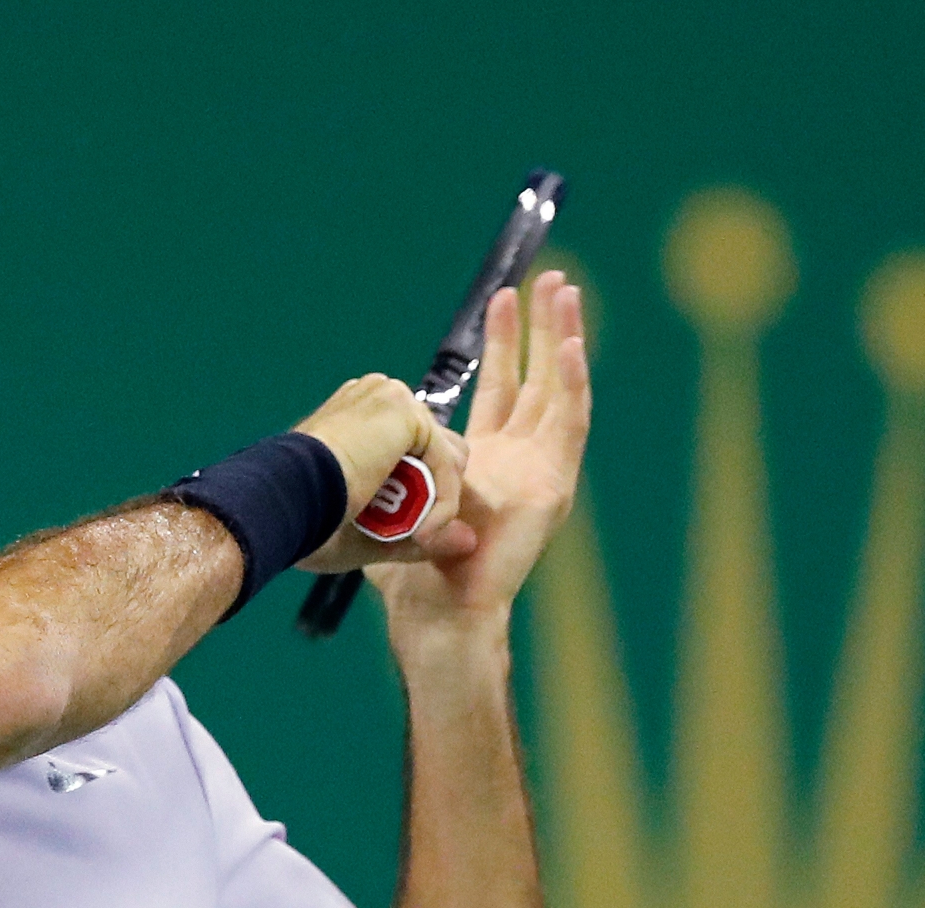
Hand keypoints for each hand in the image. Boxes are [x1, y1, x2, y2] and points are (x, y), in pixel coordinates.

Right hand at [292, 374, 479, 572]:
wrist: (284, 500)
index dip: (418, 492)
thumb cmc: (307, 517)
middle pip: (435, 449)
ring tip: (415, 532)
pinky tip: (424, 527)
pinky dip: (442, 499)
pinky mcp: (405, 412)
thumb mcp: (369, 529)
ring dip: (436, 499)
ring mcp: (391, 399)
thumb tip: (470, 543)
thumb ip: (418, 534)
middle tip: (415, 531)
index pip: (412, 449)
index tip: (407, 529)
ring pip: (445, 456)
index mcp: (357, 417)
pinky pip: (445, 461)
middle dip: (432, 494)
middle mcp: (376, 398)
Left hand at [367, 271, 590, 633]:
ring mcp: (541, 473)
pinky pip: (570, 425)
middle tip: (545, 278)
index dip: (505, 344)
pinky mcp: (553, 487)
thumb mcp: (394, 507)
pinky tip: (570, 345)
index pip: (501, 389)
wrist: (433, 611)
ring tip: (565, 291)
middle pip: (535, 378)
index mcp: (484, 462)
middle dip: (538, 326)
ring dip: (563, 338)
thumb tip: (352, 456)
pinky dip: (572, 384)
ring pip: (559, 390)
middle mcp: (519, 462)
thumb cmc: (409, 576)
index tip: (499, 301)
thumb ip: (385, 476)